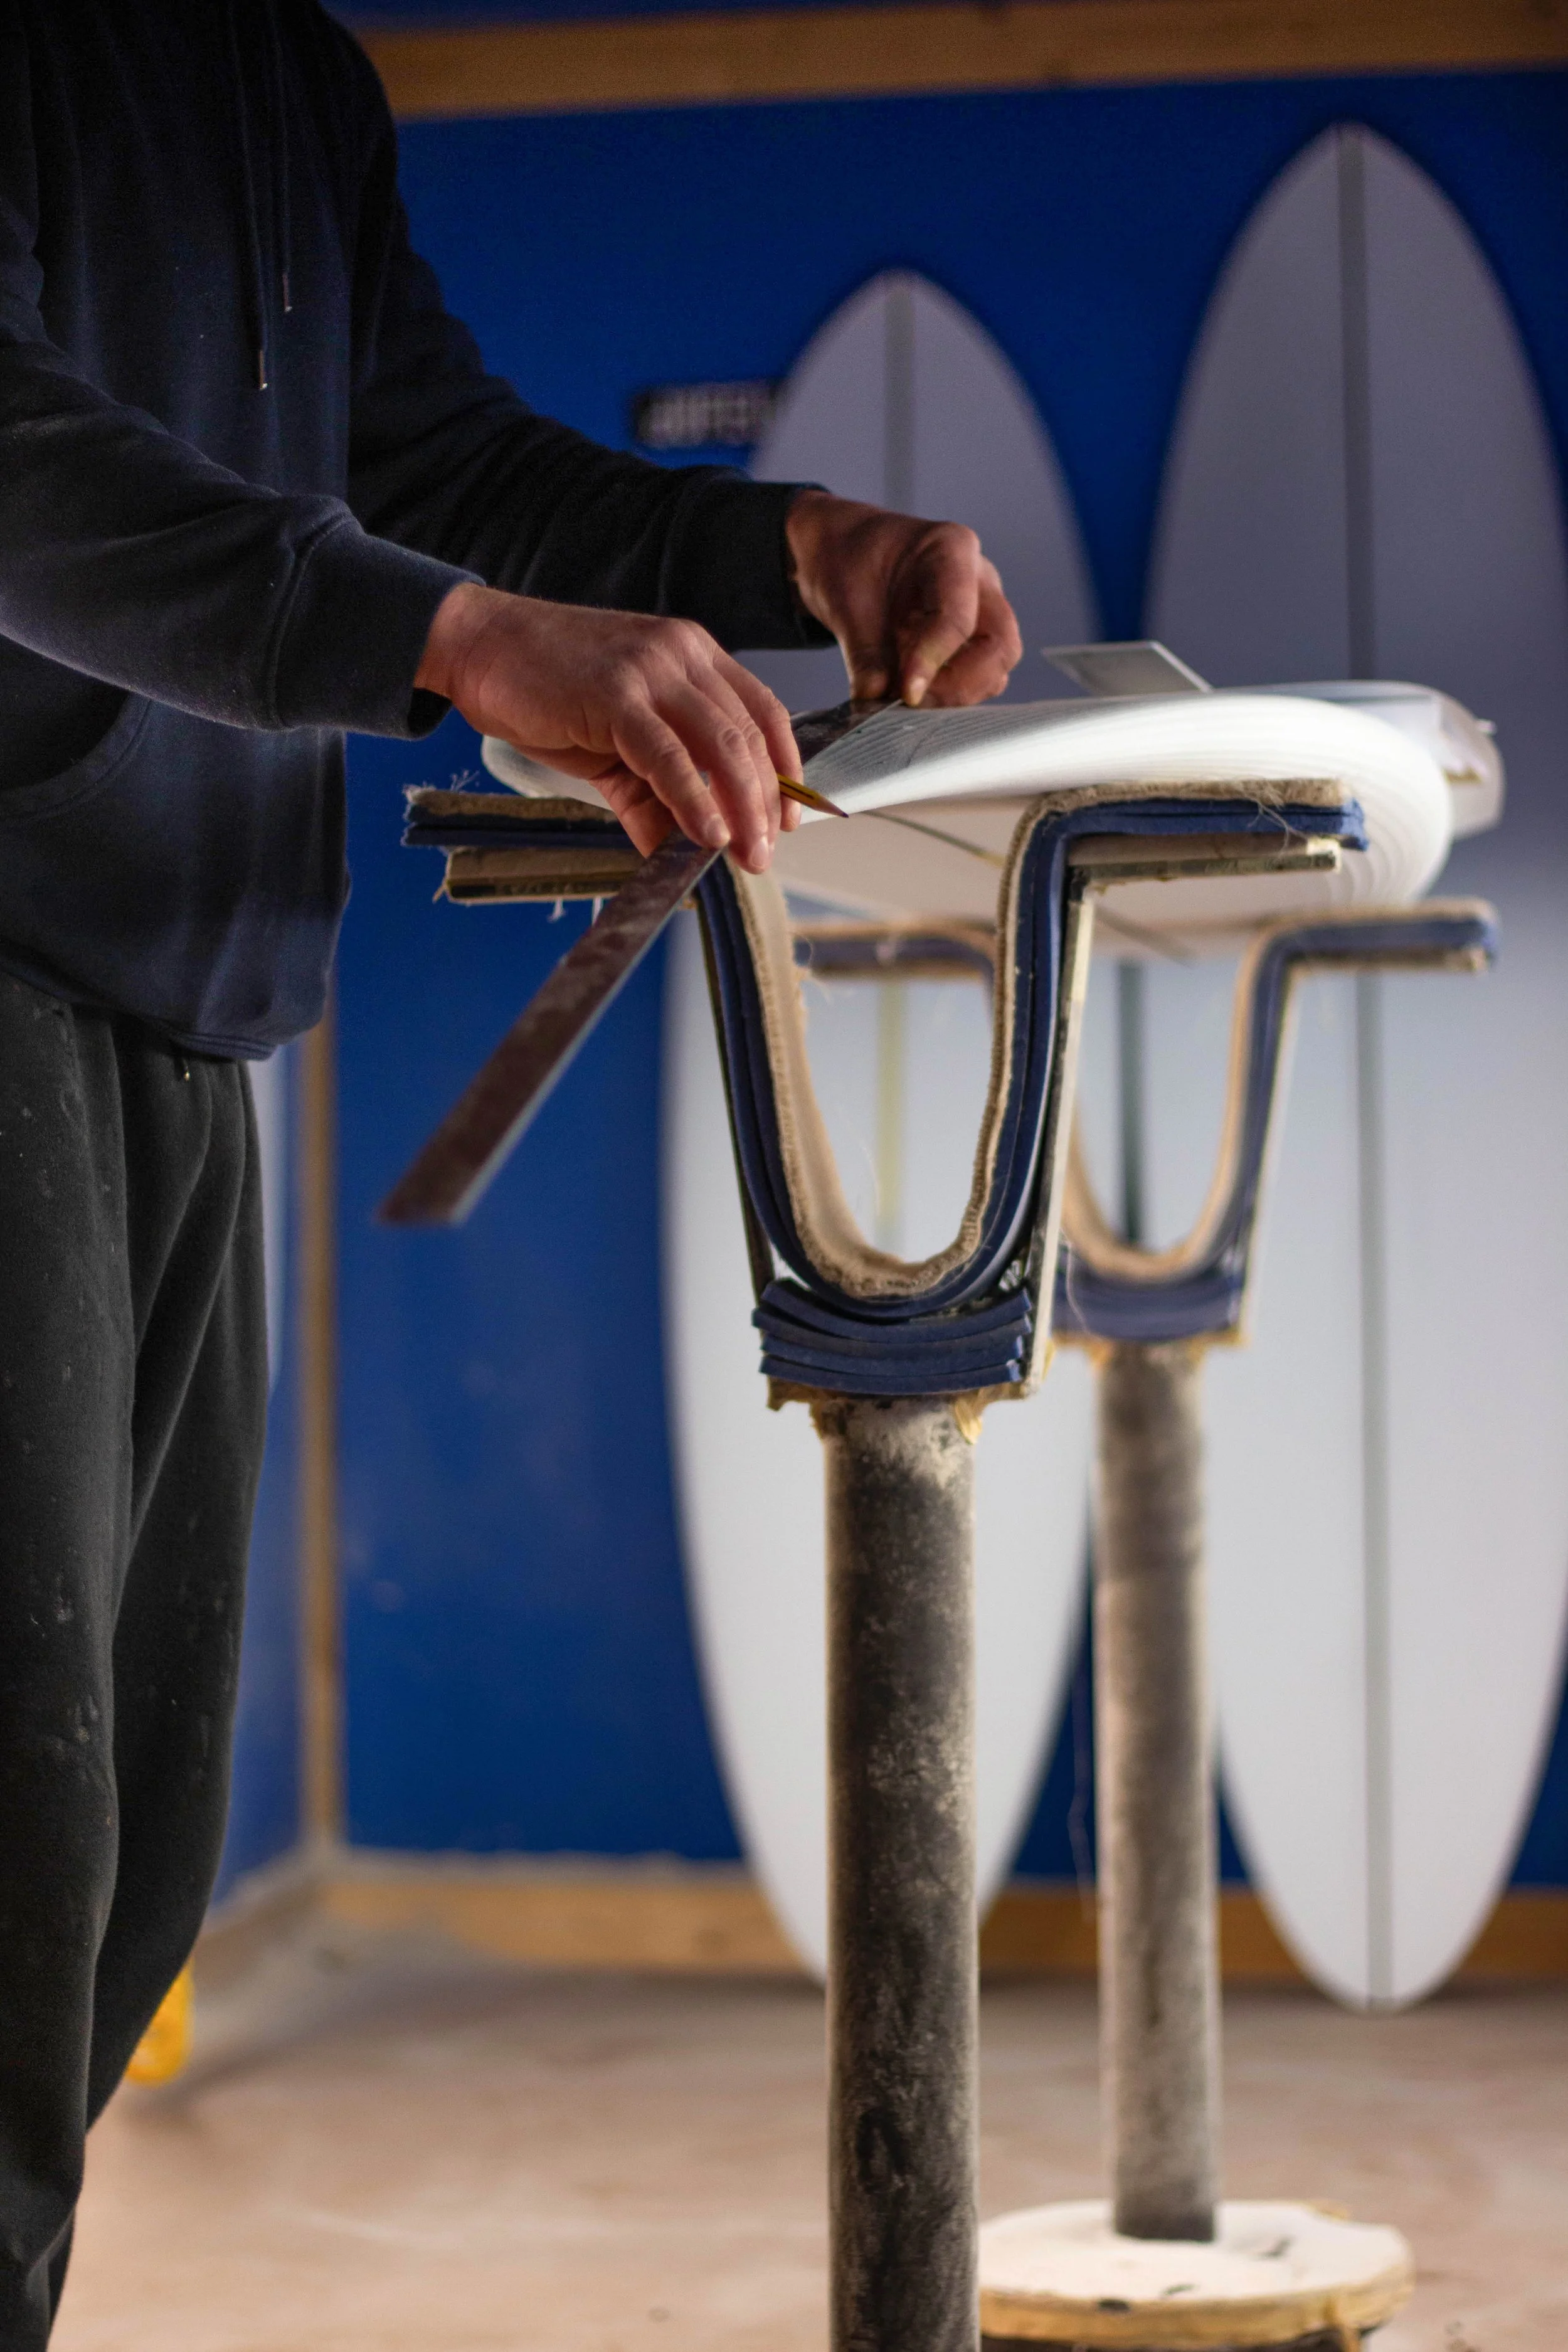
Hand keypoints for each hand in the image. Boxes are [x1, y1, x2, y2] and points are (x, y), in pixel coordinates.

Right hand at [416, 584, 801, 869]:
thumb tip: (680, 851)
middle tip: (763, 853)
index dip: (785, 770)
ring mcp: (651, 669)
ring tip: (743, 854)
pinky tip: (705, 833)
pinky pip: (669, 755)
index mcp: (694, 655)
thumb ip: (652, 795)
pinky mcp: (616, 693)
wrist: (479, 646)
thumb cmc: (545, 688)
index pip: (763, 713)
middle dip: (765, 803)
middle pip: (749, 735)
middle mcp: (683, 654)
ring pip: (721, 743)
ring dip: (740, 808)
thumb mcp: (615, 745)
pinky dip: (693, 799)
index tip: (788, 818)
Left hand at [785, 489, 1021, 706]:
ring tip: (906, 700)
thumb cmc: (850, 562)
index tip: (907, 693)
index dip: (933, 660)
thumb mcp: (845, 602)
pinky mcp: (973, 641)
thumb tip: (875, 701)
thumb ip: (865, 654)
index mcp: (950, 550)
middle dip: (960, 685)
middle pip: (1001, 647)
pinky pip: (978, 679)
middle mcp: (979, 580)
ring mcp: (983, 611)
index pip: (959, 616)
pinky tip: (912, 696)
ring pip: (996, 669)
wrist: (846, 554)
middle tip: (912, 701)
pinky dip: (949, 696)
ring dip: (956, 695)